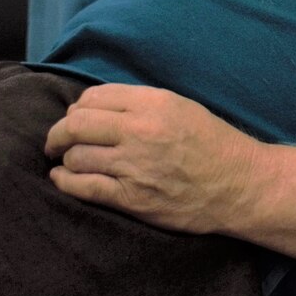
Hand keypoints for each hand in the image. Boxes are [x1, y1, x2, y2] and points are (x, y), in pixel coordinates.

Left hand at [44, 84, 261, 234]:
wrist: (239, 184)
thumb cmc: (213, 144)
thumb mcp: (182, 107)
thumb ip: (141, 103)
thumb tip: (96, 107)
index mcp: (154, 103)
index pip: (93, 98)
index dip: (77, 108)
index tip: (76, 118)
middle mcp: (140, 130)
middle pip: (76, 124)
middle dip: (59, 133)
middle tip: (56, 141)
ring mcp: (134, 165)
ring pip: (75, 156)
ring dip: (67, 158)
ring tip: (69, 161)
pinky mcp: (131, 197)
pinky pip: (82, 187)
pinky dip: (65, 181)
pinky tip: (62, 178)